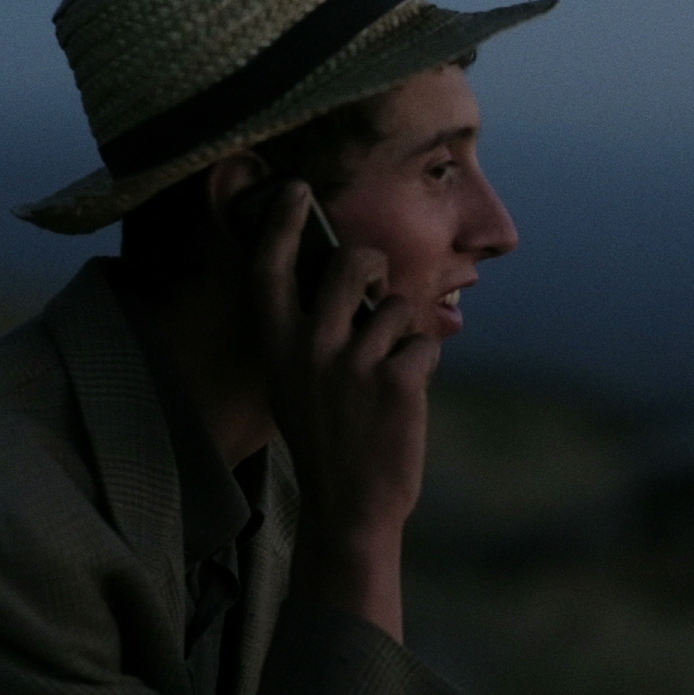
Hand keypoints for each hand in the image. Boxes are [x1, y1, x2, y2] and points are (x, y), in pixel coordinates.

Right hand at [245, 180, 439, 639]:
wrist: (350, 504)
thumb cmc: (325, 435)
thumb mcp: (292, 380)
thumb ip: (306, 331)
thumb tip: (343, 278)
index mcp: (276, 344)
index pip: (269, 267)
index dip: (279, 223)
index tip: (294, 190)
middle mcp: (309, 346)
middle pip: (348, 263)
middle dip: (372, 264)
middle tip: (374, 287)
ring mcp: (352, 362)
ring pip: (396, 306)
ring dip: (402, 334)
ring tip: (385, 376)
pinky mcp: (395, 379)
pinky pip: (424, 342)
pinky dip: (422, 365)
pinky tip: (403, 397)